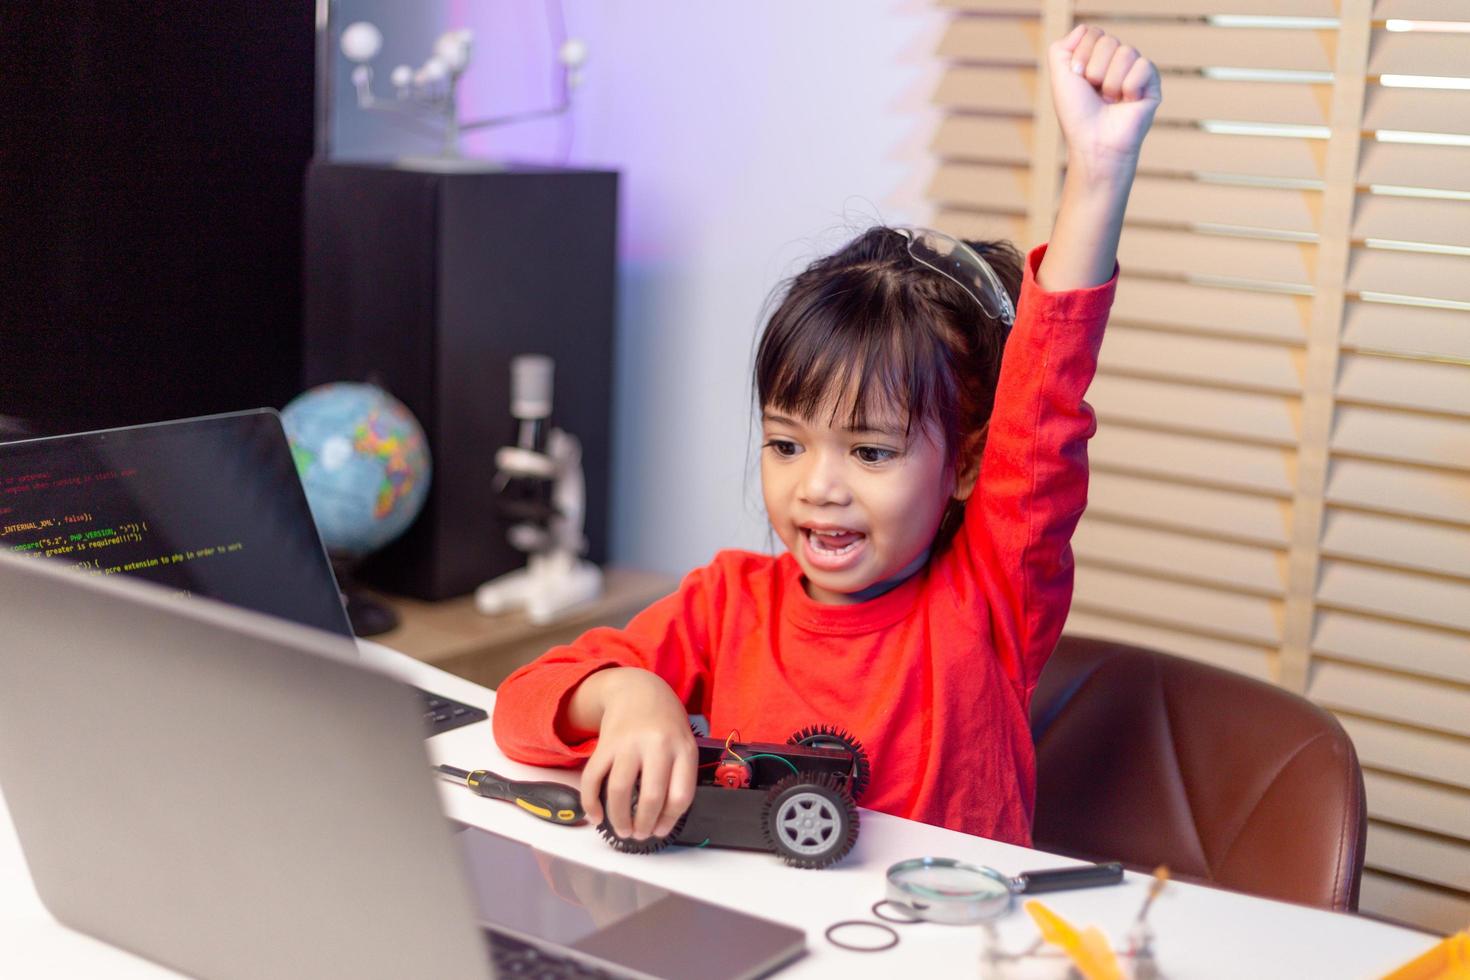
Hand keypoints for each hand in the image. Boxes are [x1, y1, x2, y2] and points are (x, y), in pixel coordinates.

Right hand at [576, 667, 697, 839]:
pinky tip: (596, 816)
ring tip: (622, 831)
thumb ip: (680, 774)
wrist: (638, 689)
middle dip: (644, 825)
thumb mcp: (684, 742)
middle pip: (651, 797)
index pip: (680, 795)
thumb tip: (662, 819)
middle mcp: (656, 745)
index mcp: (682, 748)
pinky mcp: (605, 744)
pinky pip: (593, 778)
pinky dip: (590, 802)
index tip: (660, 831)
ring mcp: (628, 744)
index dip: (669, 821)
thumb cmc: (665, 723)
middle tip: (640, 835)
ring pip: (619, 791)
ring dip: (619, 819)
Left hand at [1047, 25, 1161, 179]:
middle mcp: (1116, 62)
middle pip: (1108, 41)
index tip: (1077, 78)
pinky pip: (1143, 66)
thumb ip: (1061, 48)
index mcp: (1095, 58)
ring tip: (1110, 101)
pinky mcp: (1152, 82)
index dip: (1081, 55)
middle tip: (1095, 93)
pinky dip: (1129, 87)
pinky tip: (1127, 102)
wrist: (1094, 143)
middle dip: (1095, 70)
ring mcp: (1135, 70)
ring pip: (1126, 52)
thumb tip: (1085, 28)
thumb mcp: (1060, 77)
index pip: (1092, 33)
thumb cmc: (1077, 114)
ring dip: (1111, 82)